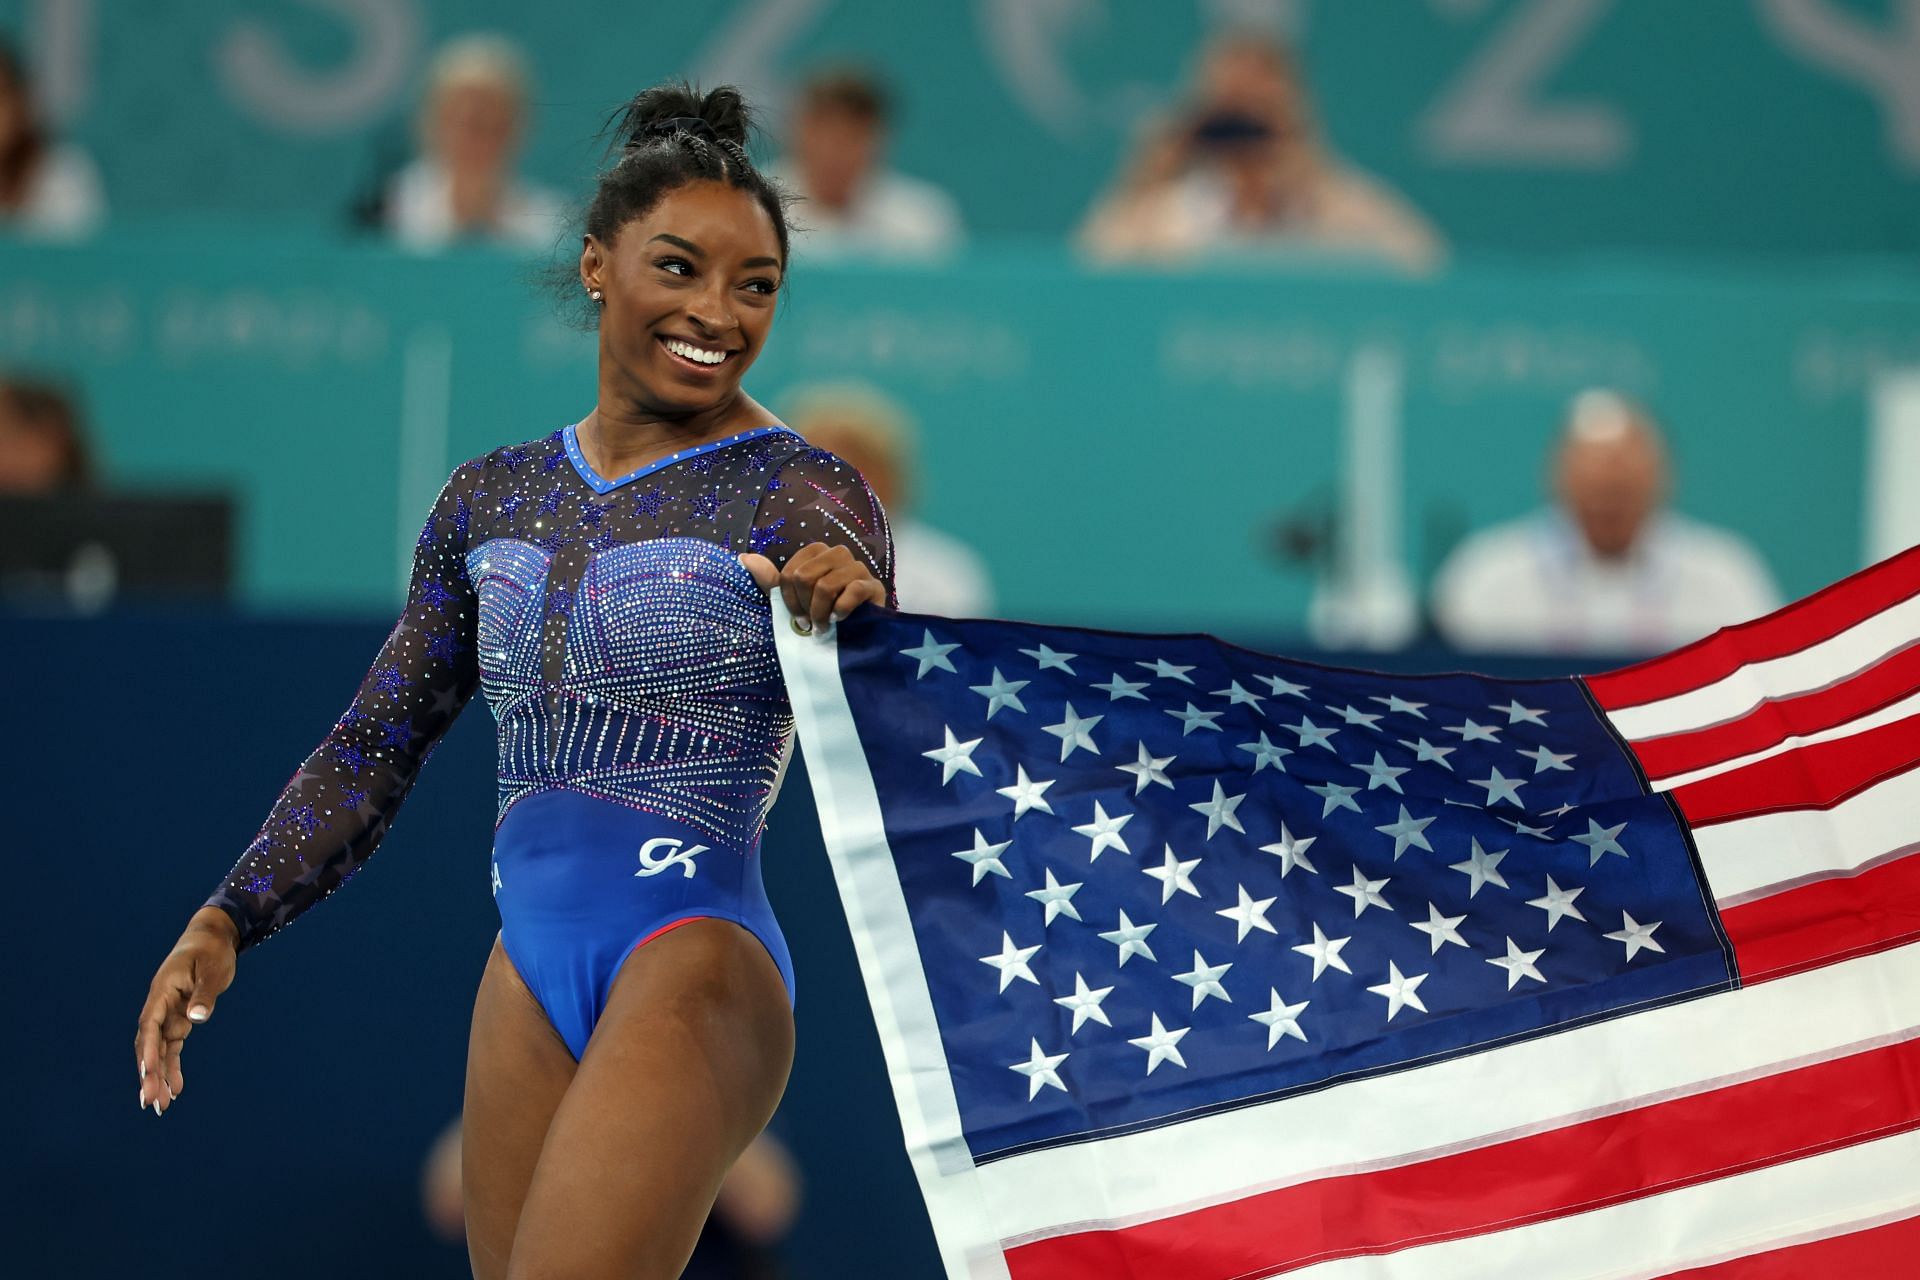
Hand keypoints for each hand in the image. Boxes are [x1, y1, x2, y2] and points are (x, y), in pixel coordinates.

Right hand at [135, 907, 238, 1115]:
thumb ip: (204, 994)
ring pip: (159, 1051)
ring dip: (158, 1077)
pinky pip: (172, 1048)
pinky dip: (172, 1068)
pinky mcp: (179, 1020)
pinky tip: (175, 1089)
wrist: (211, 939)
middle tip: (150, 1102)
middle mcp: (160, 1006)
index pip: (150, 1025)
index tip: (147, 1074)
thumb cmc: (211, 951)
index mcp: (161, 991)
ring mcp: (168, 1015)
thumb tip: (196, 1018)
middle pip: (149, 1044)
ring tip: (161, 1106)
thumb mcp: (212, 969)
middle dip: (148, 1074)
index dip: (148, 1050)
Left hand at [739, 544, 885, 631]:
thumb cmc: (825, 612)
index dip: (789, 601)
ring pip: (825, 586)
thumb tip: (743, 558)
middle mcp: (838, 553)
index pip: (790, 573)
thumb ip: (771, 580)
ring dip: (821, 614)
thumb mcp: (795, 598)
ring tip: (824, 627)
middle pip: (804, 577)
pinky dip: (841, 611)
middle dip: (805, 607)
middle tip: (811, 625)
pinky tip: (841, 620)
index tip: (798, 619)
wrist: (862, 633)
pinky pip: (851, 592)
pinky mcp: (873, 585)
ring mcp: (858, 567)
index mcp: (817, 552)